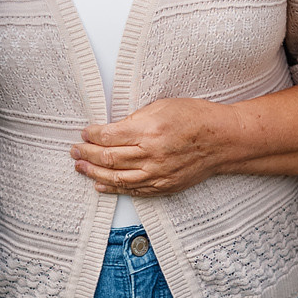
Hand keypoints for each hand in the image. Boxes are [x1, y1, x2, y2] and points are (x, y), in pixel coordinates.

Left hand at [72, 98, 231, 196]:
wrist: (222, 140)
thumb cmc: (196, 118)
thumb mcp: (162, 106)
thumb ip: (135, 118)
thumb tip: (112, 129)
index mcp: (149, 130)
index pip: (109, 136)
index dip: (92, 135)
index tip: (84, 133)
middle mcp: (151, 154)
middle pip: (108, 158)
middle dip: (86, 155)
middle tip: (75, 151)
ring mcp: (157, 174)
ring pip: (116, 177)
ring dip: (94, 173)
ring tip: (80, 168)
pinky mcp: (164, 186)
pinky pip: (133, 190)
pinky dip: (114, 188)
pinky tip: (101, 184)